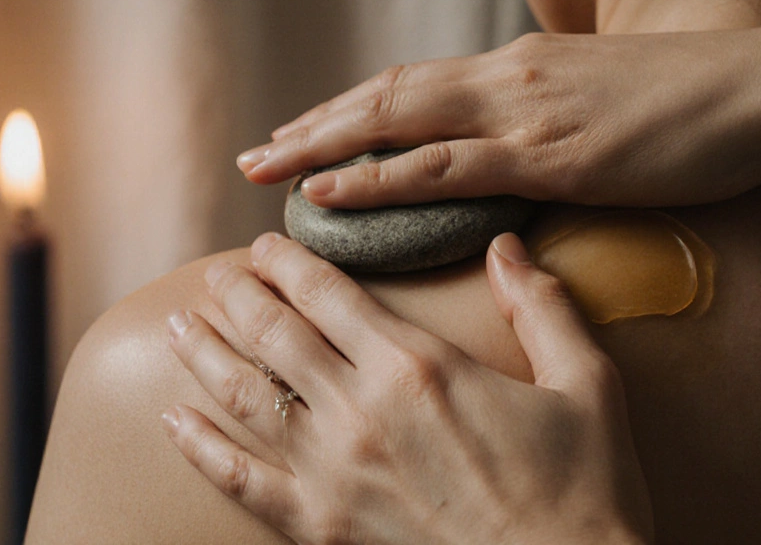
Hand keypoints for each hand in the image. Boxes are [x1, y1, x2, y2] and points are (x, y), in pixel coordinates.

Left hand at [163, 232, 654, 544]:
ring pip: (246, 396)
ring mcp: (334, 472)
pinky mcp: (321, 528)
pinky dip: (201, 449)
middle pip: (275, 334)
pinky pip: (242, 483)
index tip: (266, 243)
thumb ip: (541, 305)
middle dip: (238, 295)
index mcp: (420, 366)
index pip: (329, 293)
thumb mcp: (585, 384)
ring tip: (180, 323)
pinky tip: (174, 422)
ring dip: (205, 353)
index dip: (289, 261)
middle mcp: (362, 410)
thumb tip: (507, 244)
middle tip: (215, 274)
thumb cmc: (585, 492)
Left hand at [236, 20, 760, 208]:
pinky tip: (331, 192)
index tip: (303, 134)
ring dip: (323, 147)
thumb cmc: (703, 105)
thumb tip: (520, 160)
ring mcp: (528, 114)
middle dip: (315, 125)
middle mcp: (510, 80)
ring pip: (397, 122)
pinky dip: (379, 178)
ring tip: (265, 172)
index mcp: (522, 68)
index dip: (352, 110)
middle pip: (385, 95)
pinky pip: (446, 166)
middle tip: (254, 153)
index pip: (413, 84)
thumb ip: (556, 126)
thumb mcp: (612, 108)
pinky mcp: (554, 155)